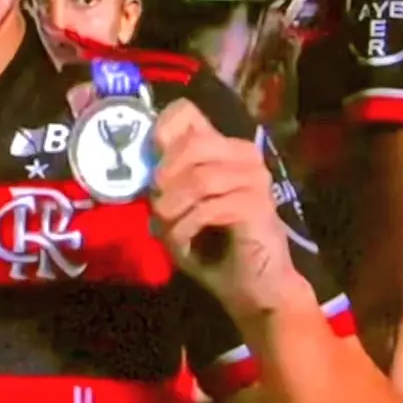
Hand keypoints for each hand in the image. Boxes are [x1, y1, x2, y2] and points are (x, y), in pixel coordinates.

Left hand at [150, 100, 300, 321]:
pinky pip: (209, 208)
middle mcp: (243, 154)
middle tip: (158, 207)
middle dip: (165, 177)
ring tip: (168, 228)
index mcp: (221, 148)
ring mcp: (255, 178)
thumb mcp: (178, 208)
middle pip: (191, 144)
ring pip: (198, 178)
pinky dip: (186, 228)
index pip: (186, 112)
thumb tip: (143, 164)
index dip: (160, 132)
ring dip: (172, 208)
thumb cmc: (211, 246)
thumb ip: (165, 180)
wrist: (251, 290)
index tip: (152, 165)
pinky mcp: (259, 205)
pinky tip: (183, 242)